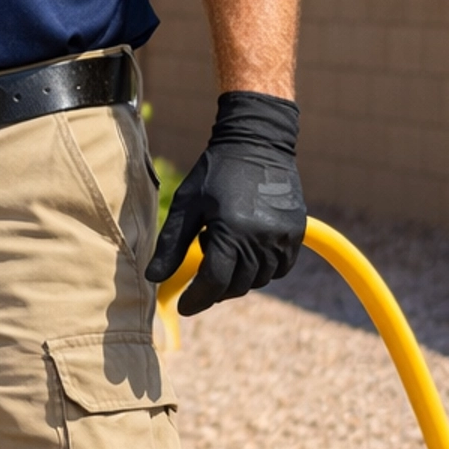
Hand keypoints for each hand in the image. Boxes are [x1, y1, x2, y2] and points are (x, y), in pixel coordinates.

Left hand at [145, 91, 304, 315]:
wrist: (257, 142)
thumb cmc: (215, 171)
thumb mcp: (187, 204)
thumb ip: (171, 244)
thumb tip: (153, 277)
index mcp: (231, 232)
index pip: (214, 283)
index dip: (197, 299)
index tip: (185, 307)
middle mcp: (261, 239)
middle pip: (237, 285)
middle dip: (216, 290)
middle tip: (202, 282)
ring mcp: (282, 237)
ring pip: (259, 279)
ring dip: (239, 280)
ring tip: (224, 256)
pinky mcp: (296, 232)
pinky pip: (280, 268)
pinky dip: (262, 270)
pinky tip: (246, 254)